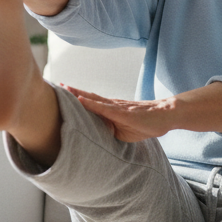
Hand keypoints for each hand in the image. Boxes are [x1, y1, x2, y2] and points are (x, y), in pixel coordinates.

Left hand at [62, 84, 176, 142]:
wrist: (165, 117)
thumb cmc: (145, 123)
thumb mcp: (123, 131)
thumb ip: (110, 129)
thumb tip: (97, 135)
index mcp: (111, 109)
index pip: (90, 102)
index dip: (76, 97)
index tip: (61, 94)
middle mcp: (112, 104)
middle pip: (88, 96)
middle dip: (72, 91)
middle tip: (56, 85)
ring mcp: (117, 107)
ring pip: (94, 99)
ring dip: (78, 94)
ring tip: (64, 89)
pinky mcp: (124, 112)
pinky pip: (104, 107)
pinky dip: (91, 104)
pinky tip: (81, 100)